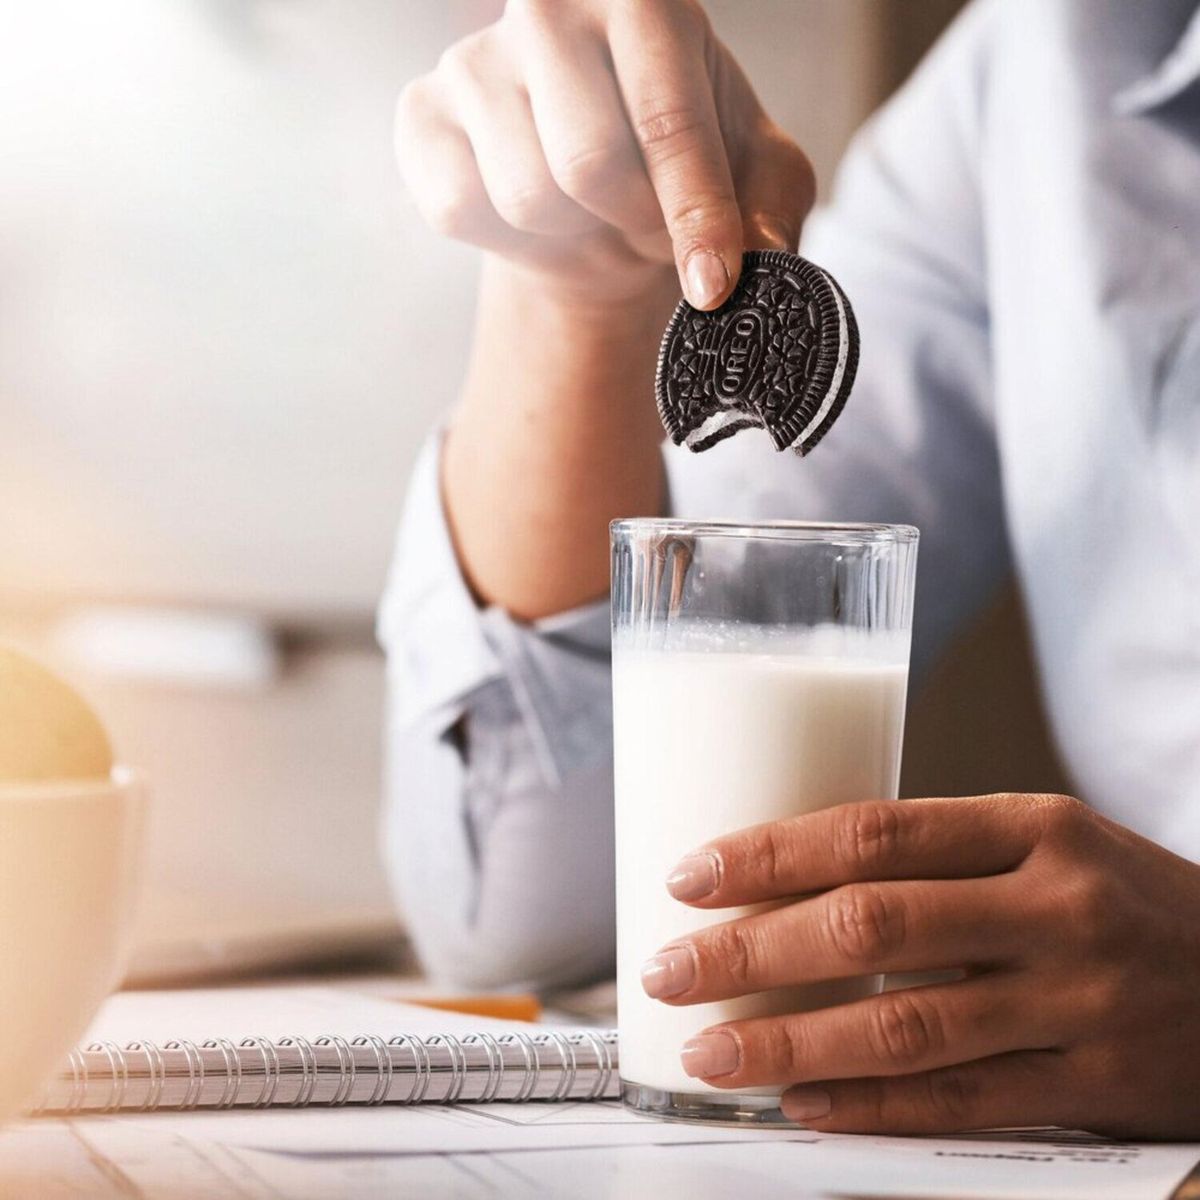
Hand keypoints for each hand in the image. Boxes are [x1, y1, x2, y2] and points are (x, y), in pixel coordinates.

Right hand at [395, 0, 813, 310]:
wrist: (593, 189)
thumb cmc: (680, 167)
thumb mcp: (756, 177)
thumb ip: (772, 207)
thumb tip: (761, 256)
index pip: (667, 118)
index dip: (695, 215)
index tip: (713, 286)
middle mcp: (548, 5)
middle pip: (587, 162)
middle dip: (634, 223)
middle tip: (653, 228)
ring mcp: (474, 58)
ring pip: (525, 196)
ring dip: (574, 234)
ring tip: (596, 215)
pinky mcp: (421, 114)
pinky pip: (456, 208)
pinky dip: (509, 238)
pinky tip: (537, 216)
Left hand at [642, 794, 1199, 1137]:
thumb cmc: (1123, 900)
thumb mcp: (1048, 845)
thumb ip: (940, 861)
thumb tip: (793, 883)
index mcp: (1035, 826)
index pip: (873, 831)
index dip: (770, 854)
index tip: (691, 876)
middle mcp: (1057, 907)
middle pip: (873, 926)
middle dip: (751, 951)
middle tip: (669, 972)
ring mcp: (1081, 1002)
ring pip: (907, 1027)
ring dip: (790, 1041)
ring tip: (708, 1051)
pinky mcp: (1097, 1087)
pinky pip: (964, 1104)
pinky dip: (872, 1106)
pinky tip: (800, 1102)